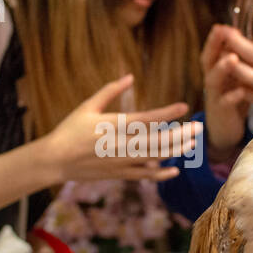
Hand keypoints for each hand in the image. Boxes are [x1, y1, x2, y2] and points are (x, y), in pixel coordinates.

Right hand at [38, 74, 198, 182]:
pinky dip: (160, 173)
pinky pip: (144, 176)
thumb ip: (110, 91)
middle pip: (158, 140)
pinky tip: (174, 169)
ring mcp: (120, 162)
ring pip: (155, 158)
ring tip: (192, 143)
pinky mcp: (118, 174)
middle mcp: (120, 145)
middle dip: (181, 134)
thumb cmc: (69, 130)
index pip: (147, 119)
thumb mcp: (87, 106)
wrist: (54, 160)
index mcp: (113, 125)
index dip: (168, 113)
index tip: (184, 107)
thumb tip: (130, 76)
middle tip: (198, 127)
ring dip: (175, 151)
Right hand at [200, 22, 249, 163]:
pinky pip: (225, 102)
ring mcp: (215, 95)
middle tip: (221, 31)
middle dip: (213, 45)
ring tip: (232, 58)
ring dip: (222, 68)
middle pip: (208, 59)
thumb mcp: (235, 74)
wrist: (226, 127)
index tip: (223, 24)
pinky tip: (241, 91)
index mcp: (216, 68)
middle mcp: (212, 79)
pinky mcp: (221, 111)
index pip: (213, 49)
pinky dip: (232, 97)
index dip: (216, 37)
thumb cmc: (234, 95)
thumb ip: (240, 57)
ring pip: (214, 79)